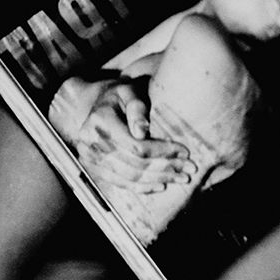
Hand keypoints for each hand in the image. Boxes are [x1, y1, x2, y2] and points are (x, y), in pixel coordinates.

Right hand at [69, 77, 194, 193]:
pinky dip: (142, 187)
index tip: (185, 152)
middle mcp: (90, 142)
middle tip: (190, 169)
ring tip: (181, 178)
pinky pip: (120, 183)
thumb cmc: (121, 95)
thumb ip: (137, 108)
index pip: (136, 146)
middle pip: (135, 164)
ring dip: (158, 179)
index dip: (163, 151)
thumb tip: (141, 131)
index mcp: (100, 121)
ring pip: (129, 177)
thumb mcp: (130, 92)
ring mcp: (89, 157)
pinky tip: (161, 185)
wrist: (99, 103)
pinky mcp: (93, 168)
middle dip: (166, 168)